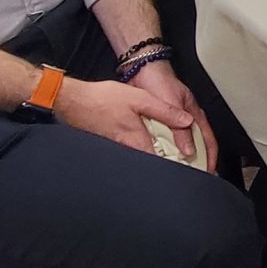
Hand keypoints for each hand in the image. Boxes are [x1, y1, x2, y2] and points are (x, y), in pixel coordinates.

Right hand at [53, 76, 199, 160]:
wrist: (73, 101)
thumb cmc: (102, 99)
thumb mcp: (139, 98)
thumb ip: (165, 111)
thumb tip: (187, 121)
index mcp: (138, 141)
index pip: (163, 163)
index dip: (179, 167)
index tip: (193, 169)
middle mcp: (128, 150)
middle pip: (154, 164)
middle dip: (170, 165)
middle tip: (186, 163)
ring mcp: (119, 150)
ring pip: (144, 159)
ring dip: (157, 158)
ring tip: (172, 154)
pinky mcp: (112, 145)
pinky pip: (133, 153)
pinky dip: (144, 150)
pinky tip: (149, 142)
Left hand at [126, 61, 217, 169]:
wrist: (141, 72)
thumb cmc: (160, 81)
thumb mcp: (172, 105)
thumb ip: (180, 128)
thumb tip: (188, 150)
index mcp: (194, 114)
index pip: (208, 140)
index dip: (211, 156)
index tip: (208, 171)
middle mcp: (185, 119)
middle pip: (195, 145)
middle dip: (196, 161)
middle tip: (192, 174)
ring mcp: (172, 122)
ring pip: (180, 145)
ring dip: (178, 157)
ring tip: (176, 169)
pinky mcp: (159, 123)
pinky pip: (165, 141)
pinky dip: (164, 151)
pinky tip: (160, 157)